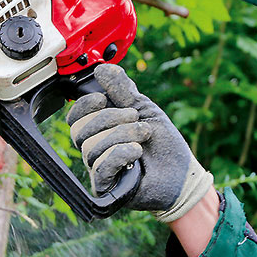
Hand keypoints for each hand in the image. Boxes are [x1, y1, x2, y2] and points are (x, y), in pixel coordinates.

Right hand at [66, 64, 212, 221]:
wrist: (181, 173)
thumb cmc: (163, 144)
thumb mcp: (144, 109)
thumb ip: (122, 90)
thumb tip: (102, 69)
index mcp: (101, 130)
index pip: (75, 117)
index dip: (84, 105)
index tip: (103, 98)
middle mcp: (95, 149)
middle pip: (80, 130)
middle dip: (110, 118)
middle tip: (135, 117)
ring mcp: (99, 169)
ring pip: (91, 147)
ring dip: (122, 135)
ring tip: (144, 135)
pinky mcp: (107, 187)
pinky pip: (101, 167)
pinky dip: (120, 153)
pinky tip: (137, 152)